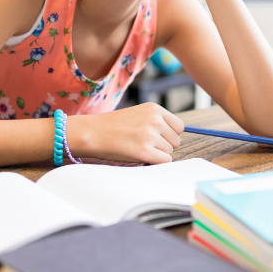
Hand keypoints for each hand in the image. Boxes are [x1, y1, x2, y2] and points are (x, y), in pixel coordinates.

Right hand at [68, 103, 184, 163]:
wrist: (93, 132)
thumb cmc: (114, 126)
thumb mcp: (139, 114)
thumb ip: (157, 121)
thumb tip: (175, 138)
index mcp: (155, 109)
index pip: (179, 127)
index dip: (169, 135)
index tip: (157, 138)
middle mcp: (155, 120)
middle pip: (176, 141)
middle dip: (164, 146)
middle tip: (145, 144)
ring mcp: (150, 135)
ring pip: (169, 152)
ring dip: (158, 154)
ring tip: (139, 148)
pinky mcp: (144, 151)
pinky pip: (163, 162)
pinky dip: (155, 162)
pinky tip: (141, 157)